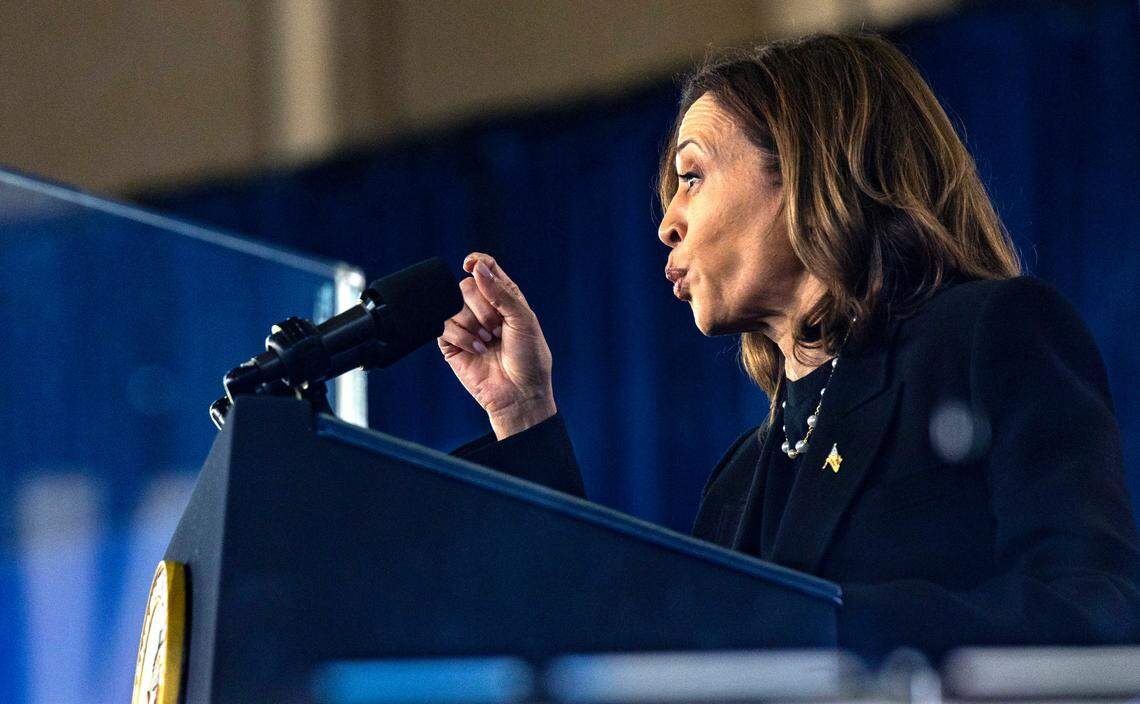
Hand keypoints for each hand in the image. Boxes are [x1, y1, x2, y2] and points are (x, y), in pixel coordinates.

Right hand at [437, 252, 555, 438]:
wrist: (519, 393)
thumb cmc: (529, 358)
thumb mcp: (522, 319)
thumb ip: (500, 292)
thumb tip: (476, 266)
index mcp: (504, 298)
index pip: (486, 268)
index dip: (478, 262)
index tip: (471, 264)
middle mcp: (483, 309)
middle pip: (467, 285)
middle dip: (482, 305)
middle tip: (497, 328)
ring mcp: (466, 326)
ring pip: (453, 304)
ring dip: (473, 323)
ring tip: (489, 341)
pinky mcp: (451, 343)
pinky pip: (444, 325)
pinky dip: (462, 336)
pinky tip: (477, 349)